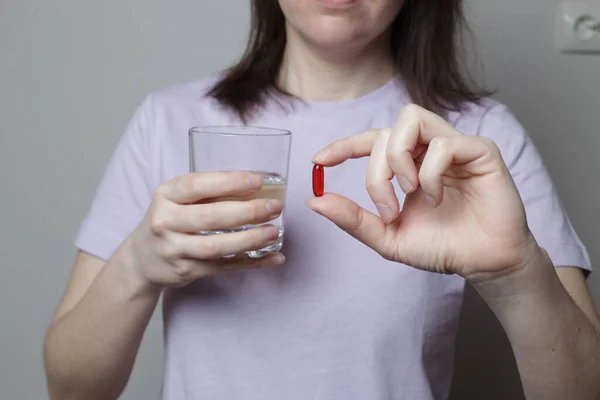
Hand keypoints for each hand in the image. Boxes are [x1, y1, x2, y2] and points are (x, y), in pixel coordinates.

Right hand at [118, 171, 284, 288]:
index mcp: (166, 195)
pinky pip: (223, 267)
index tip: (258, 181)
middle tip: (274, 207)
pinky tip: (274, 258)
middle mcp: (166, 222)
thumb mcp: (177, 199)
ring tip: (273, 232)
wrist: (141, 259)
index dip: (230, 182)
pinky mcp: (186, 271)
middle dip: (247, 212)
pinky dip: (251, 263)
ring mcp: (174, 249)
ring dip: (250, 240)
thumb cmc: (170, 220)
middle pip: (210, 217)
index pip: (198, 185)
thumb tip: (257, 187)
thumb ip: (209, 192)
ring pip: (216, 246)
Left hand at [307, 105, 539, 280]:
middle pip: (385, 132)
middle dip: (375, 172)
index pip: (371, 140)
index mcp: (407, 164)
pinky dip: (430, 173)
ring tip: (410, 193)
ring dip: (399, 160)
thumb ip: (354, 219)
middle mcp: (428, 149)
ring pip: (411, 120)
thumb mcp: (388, 237)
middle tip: (387, 209)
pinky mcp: (480, 150)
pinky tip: (437, 198)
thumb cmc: (441, 246)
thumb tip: (314, 201)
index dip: (344, 145)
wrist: (482, 263)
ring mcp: (454, 146)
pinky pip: (444, 144)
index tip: (319, 160)